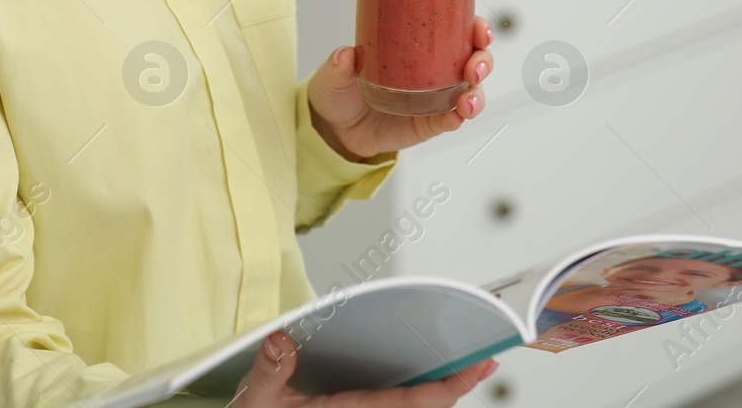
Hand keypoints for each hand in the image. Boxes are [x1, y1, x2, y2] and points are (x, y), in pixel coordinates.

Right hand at [234, 330, 497, 406]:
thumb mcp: (258, 402)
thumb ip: (270, 372)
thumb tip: (281, 340)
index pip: (414, 403)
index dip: (452, 387)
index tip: (479, 365)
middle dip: (456, 388)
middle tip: (484, 361)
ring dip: (439, 395)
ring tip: (464, 367)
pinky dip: (420, 398)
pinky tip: (426, 379)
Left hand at [307, 17, 493, 160]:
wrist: (336, 127)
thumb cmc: (342, 89)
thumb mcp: (337, 73)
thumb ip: (341, 65)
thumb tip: (346, 55)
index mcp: (420, 47)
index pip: (459, 31)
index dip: (477, 28)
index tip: (479, 29)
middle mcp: (435, 70)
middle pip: (475, 60)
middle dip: (483, 61)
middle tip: (473, 69)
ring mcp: (435, 98)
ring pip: (471, 92)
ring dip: (477, 95)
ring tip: (466, 102)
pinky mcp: (429, 123)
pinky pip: (451, 120)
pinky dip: (458, 118)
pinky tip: (456, 116)